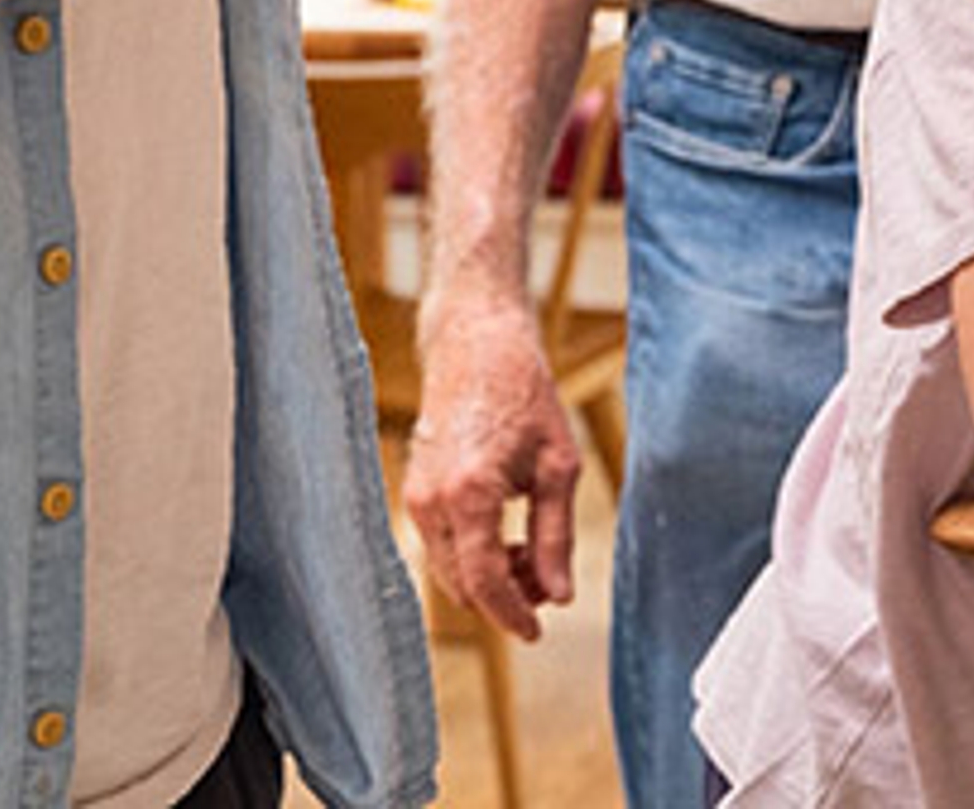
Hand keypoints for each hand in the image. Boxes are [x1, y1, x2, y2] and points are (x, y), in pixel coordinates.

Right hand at [403, 271, 582, 638]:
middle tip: (548, 584)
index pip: (484, 582)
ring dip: (489, 578)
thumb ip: (554, 535)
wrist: (475, 342)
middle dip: (505, 598)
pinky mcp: (415, 490)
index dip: (512, 614)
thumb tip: (558, 595)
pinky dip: (472, 555)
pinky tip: (507, 538)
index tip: (537, 630)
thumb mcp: (558, 464)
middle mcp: (431, 502)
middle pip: (462, 586)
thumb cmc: (524, 394)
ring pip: (449, 570)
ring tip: (532, 555)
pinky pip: (442, 545)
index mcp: (469, 495)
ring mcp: (416, 496)